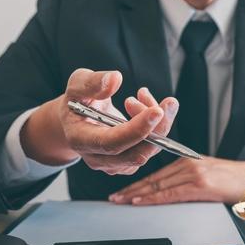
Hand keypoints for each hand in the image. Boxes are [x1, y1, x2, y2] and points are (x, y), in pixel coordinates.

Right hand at [21, 68, 178, 174]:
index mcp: (80, 140)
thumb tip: (115, 79)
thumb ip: (92, 82)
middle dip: (157, 128)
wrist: (77, 118)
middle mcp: (97, 158)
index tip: (157, 111)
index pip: (111, 142)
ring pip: (148, 150)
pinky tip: (144, 105)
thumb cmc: (77, 100)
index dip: (136, 130)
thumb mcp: (77, 84)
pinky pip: (151, 148)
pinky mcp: (128, 163)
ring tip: (142, 95)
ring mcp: (114, 164)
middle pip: (135, 153)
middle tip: (167, 102)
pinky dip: (157, 125)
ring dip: (157, 121)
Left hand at [109, 158, 244, 204]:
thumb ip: (188, 179)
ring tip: (121, 201)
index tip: (123, 190)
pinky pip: (171, 193)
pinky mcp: (200, 185)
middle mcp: (187, 164)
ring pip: (158, 185)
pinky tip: (140, 201)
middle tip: (114, 197)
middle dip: (131, 189)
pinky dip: (153, 198)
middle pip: (153, 179)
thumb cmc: (236, 180)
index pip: (157, 174)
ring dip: (136, 194)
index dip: (137, 182)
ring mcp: (193, 173)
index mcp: (187, 160)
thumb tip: (170, 191)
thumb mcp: (208, 174)